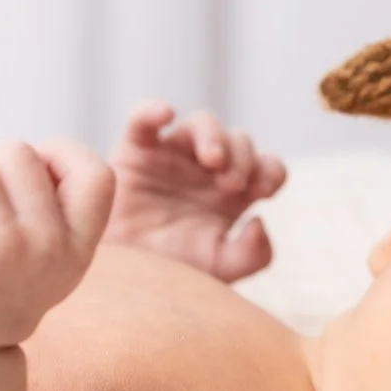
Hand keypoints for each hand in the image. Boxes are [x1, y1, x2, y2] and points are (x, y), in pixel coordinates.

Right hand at [104, 103, 286, 281]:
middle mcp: (205, 171)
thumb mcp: (220, 271)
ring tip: (212, 160)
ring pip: (201, 124)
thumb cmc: (170, 273)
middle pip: (238, 140)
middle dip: (243, 156)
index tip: (262, 192)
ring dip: (214, 136)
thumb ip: (253, 255)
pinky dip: (152, 110)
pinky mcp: (135, 152)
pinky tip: (165, 115)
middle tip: (231, 183)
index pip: (266, 167)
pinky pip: (142, 120)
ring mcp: (171, 157)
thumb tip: (260, 219)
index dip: (270, 171)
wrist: (120, 279)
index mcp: (231, 195)